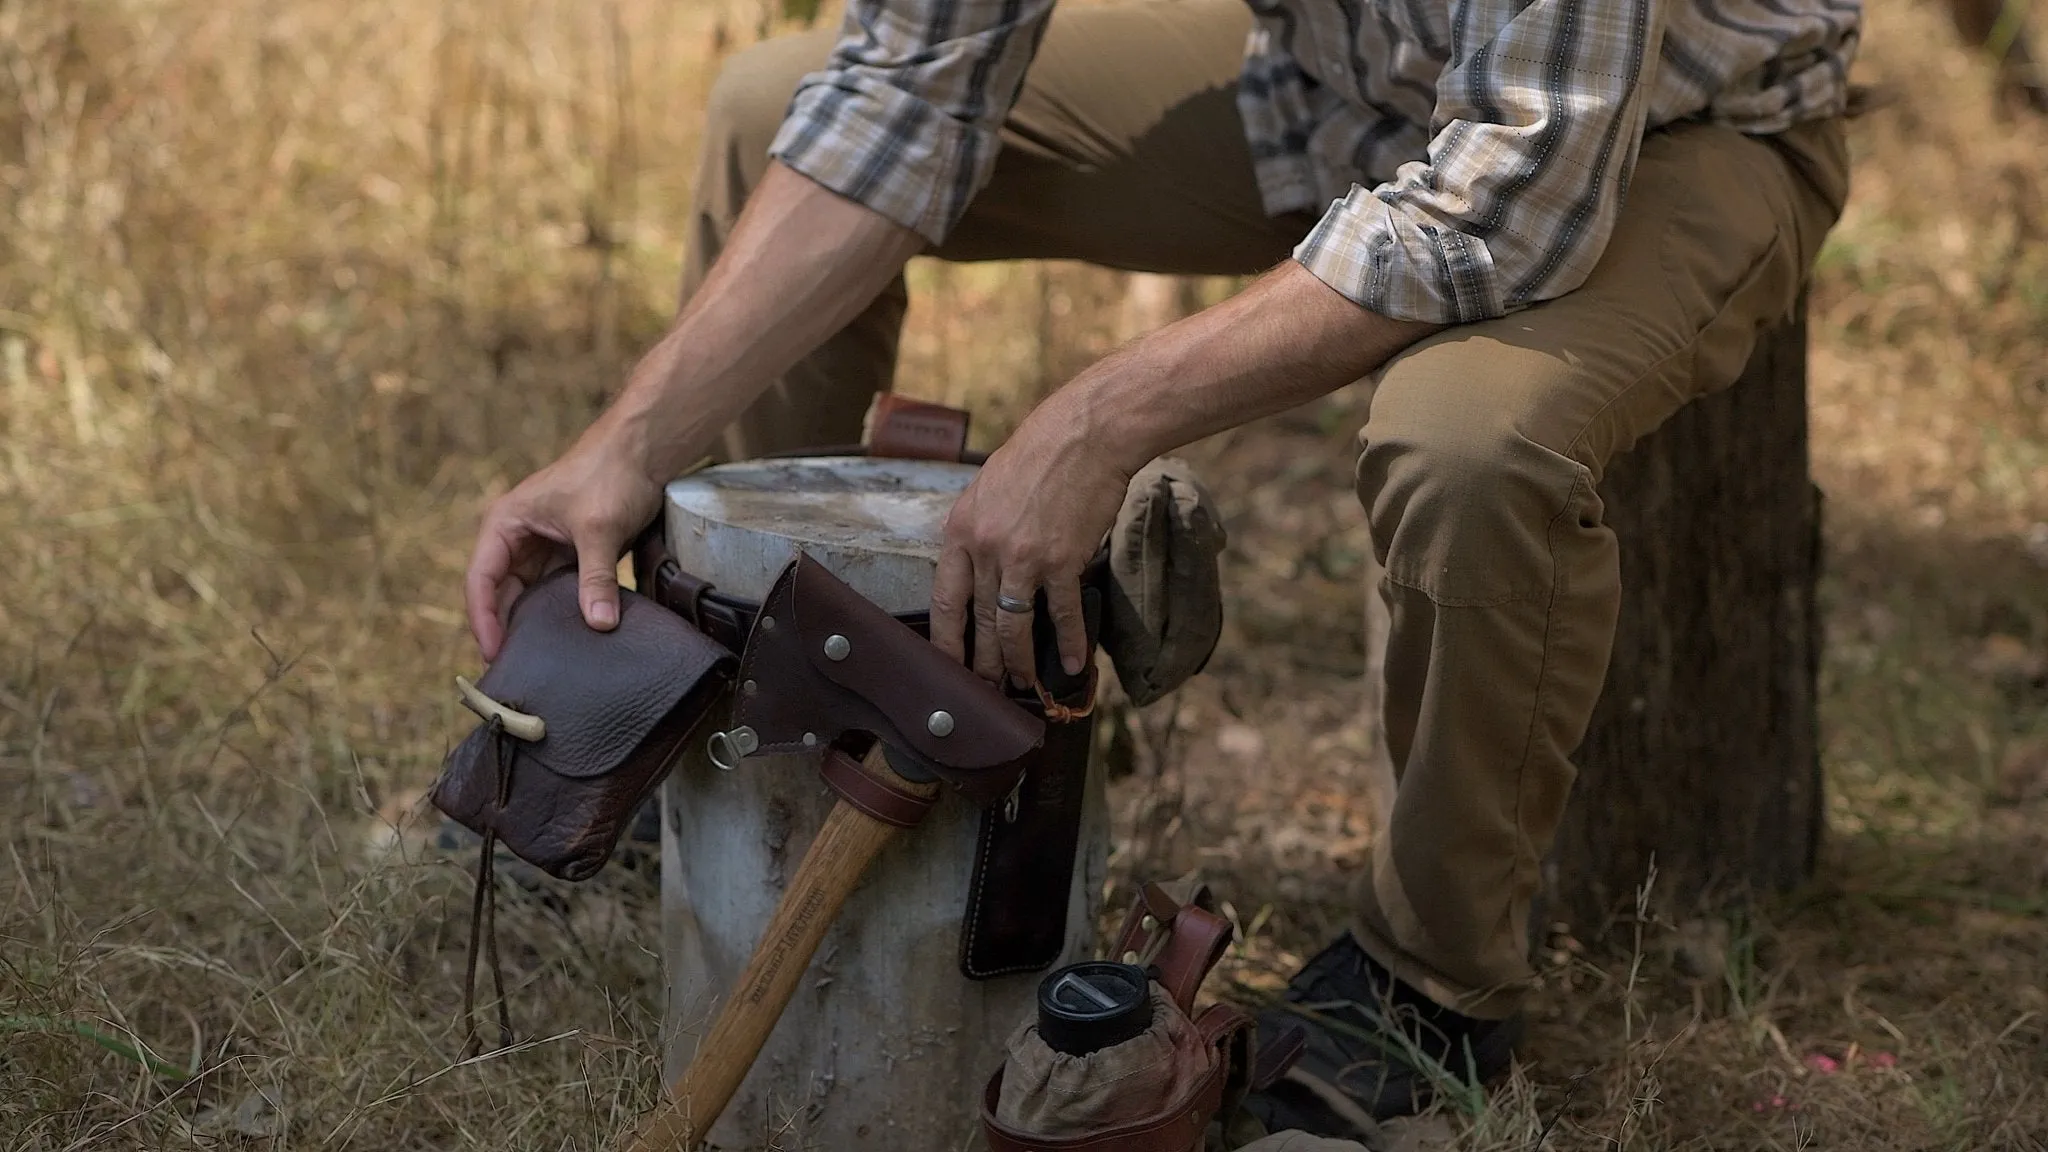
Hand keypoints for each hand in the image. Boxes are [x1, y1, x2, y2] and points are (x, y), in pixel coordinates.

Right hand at [463, 420, 664, 660]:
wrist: (643, 452)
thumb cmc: (610, 475)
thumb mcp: (599, 529)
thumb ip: (596, 578)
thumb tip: (600, 624)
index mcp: (505, 524)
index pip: (481, 580)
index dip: (484, 619)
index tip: (495, 653)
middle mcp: (516, 538)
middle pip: (500, 594)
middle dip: (506, 630)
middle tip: (515, 672)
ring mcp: (541, 548)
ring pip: (527, 597)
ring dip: (532, 625)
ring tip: (537, 665)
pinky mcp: (567, 555)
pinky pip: (554, 593)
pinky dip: (558, 615)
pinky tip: (566, 642)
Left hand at [931, 400, 1132, 688]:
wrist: (1085, 434)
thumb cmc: (1040, 456)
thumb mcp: (989, 490)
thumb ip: (980, 532)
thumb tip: (982, 572)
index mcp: (961, 530)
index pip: (945, 600)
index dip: (945, 640)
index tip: (946, 666)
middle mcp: (986, 548)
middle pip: (979, 621)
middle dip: (983, 662)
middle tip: (987, 688)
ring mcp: (1023, 557)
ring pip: (1014, 626)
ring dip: (1020, 661)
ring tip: (1025, 684)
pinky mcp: (1062, 560)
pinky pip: (1062, 613)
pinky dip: (1069, 642)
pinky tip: (1074, 664)